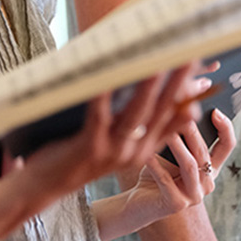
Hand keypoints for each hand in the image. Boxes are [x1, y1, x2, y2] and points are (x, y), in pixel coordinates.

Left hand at [0, 64, 201, 204]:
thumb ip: (128, 116)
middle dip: (176, 82)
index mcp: (143, 149)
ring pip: (136, 114)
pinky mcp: (90, 148)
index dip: (188, 93)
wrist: (44, 184)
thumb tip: (141, 77)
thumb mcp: (110, 138)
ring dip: (147, 86)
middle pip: (161, 112)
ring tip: (156, 62)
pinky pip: (99, 116)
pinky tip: (106, 74)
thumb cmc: (75, 152)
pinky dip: (104, 94)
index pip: (173, 119)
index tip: (196, 68)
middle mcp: (134, 152)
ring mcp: (113, 151)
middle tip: (188, 55)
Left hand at [132, 109, 236, 220]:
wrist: (140, 201)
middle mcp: (207, 183)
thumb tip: (183, 102)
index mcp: (210, 167)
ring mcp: (194, 196)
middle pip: (203, 152)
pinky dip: (155, 164)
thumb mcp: (169, 150)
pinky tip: (146, 152)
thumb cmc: (156, 171)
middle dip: (191, 130)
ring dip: (176, 144)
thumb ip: (179, 132)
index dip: (225, 127)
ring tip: (164, 128)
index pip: (227, 145)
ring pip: (189, 165)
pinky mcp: (176, 204)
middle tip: (178, 112)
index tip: (214, 110)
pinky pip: (166, 179)